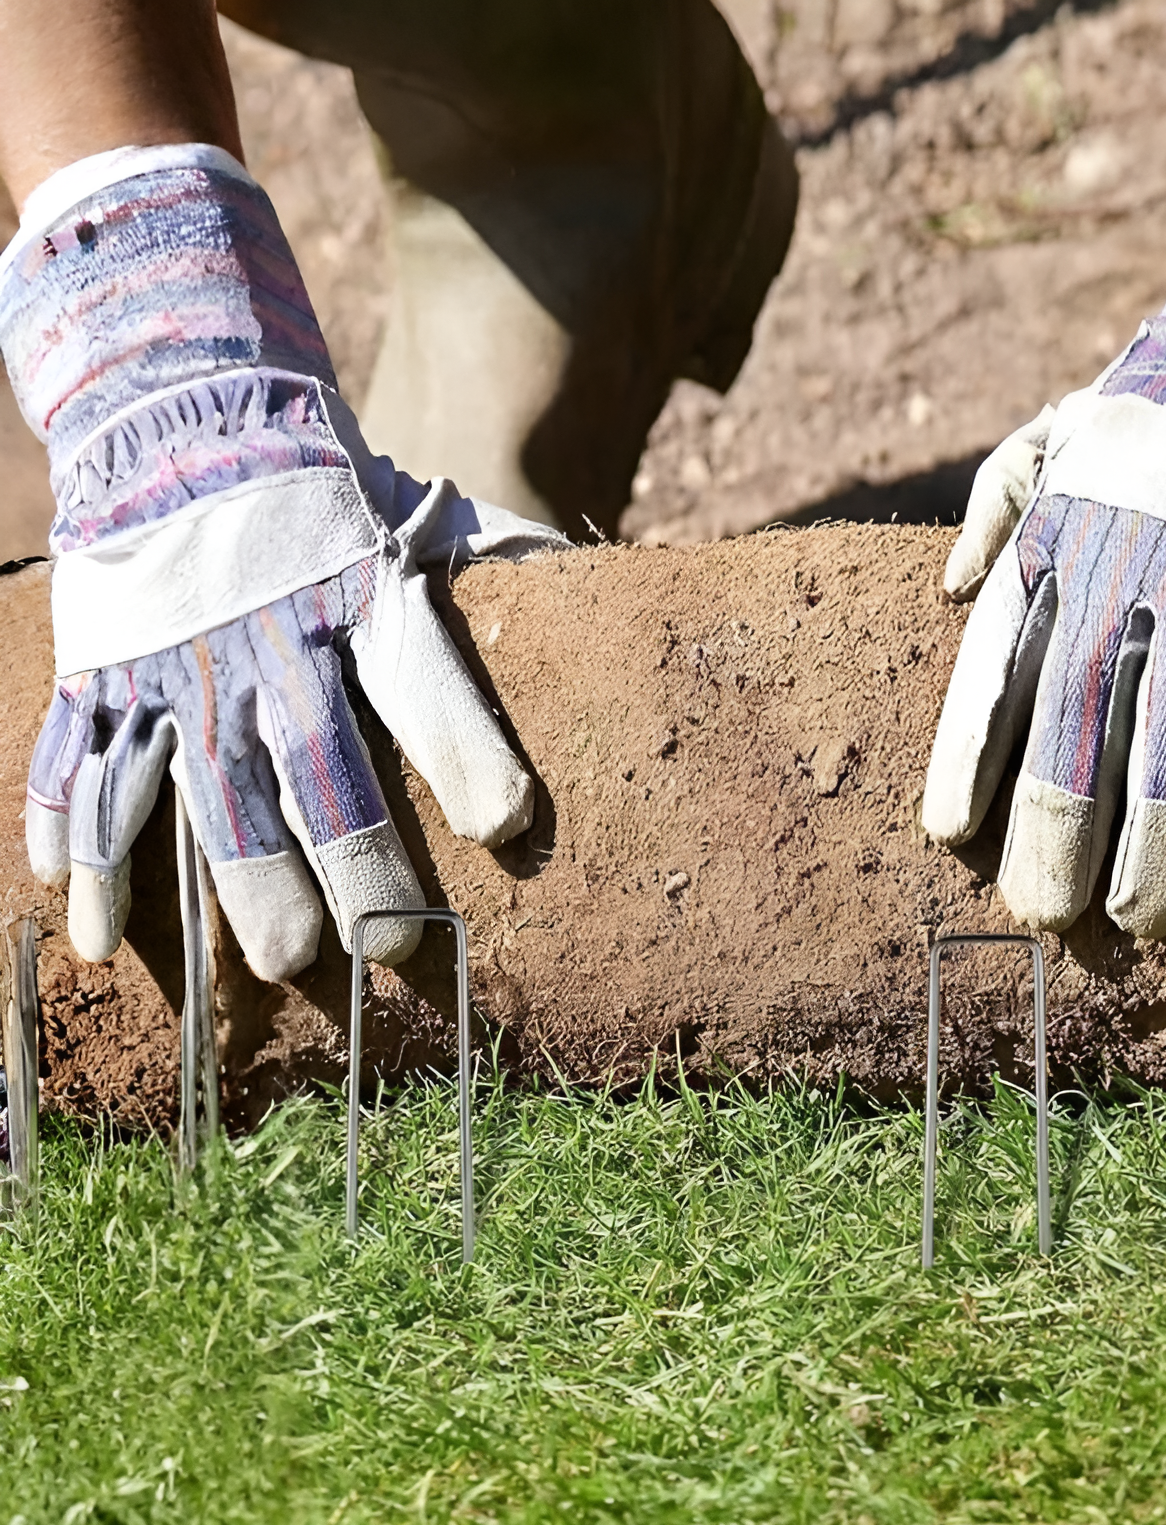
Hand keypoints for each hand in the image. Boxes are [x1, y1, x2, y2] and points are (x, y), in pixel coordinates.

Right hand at [1, 143, 562, 981]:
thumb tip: (568, 569)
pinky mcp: (101, 670)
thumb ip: (492, 551)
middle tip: (387, 947)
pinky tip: (89, 923)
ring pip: (208, 787)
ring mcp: (175, 661)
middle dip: (356, 859)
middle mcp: (267, 639)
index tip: (510, 825)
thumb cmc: (322, 491)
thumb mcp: (413, 509)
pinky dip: (80, 845)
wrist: (172, 400)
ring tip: (282, 964)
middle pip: (320, 766)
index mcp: (357, 595)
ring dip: (242, 880)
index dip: (468, 752)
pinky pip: (81, 763)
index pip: (424, 680)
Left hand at [923, 76, 1165, 936]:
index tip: (949, 837)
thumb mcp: (1072, 413)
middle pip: (1077, 727)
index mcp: (1069, 528)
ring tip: (1139, 922)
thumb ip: (1003, 499)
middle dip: (1058, 833)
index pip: (996, 666)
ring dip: (1157, 847)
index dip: (968, 758)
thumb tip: (948, 591)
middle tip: (1048, 919)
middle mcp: (1136, 561)